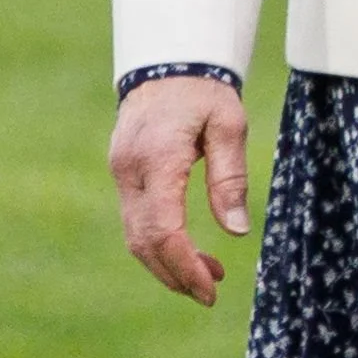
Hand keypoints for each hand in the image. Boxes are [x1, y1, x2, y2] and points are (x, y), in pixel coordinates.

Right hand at [111, 76, 248, 306]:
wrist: (167, 64)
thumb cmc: (203, 92)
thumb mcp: (228, 125)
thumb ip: (229, 176)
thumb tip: (236, 231)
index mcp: (158, 157)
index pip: (163, 228)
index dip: (185, 265)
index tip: (210, 289)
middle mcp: (130, 170)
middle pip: (144, 241)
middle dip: (176, 274)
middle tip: (210, 293)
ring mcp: (121, 174)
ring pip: (135, 237)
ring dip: (167, 264)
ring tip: (207, 276)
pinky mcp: (123, 176)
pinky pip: (136, 221)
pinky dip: (159, 244)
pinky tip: (188, 252)